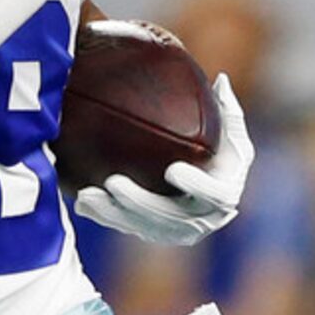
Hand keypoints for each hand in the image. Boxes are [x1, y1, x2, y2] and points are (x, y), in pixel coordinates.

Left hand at [73, 72, 253, 245]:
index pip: (214, 195)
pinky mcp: (153, 233)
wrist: (212, 190)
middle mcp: (202, 221)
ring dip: (113, 213)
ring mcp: (175, 232)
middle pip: (169, 218)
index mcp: (225, 195)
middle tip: (114, 182)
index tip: (173, 170)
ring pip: (142, 227)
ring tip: (87, 195)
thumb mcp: (233, 134)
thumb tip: (221, 80)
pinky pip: (126, 227)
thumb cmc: (223, 155)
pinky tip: (82, 203)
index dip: (195, 185)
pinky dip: (103, 216)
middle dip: (139, 202)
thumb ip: (228, 111)